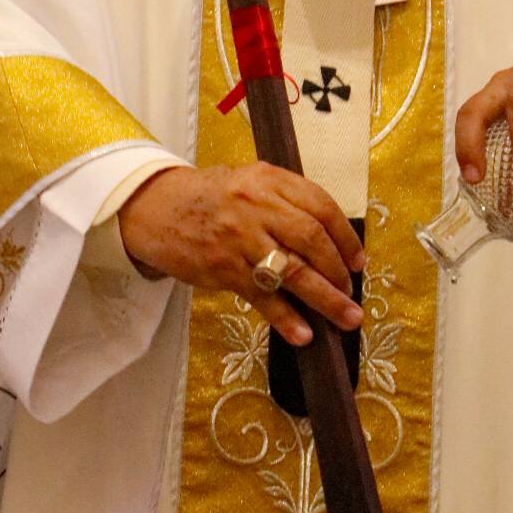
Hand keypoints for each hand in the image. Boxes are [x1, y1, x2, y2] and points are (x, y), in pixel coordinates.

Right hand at [117, 163, 364, 346]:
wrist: (155, 207)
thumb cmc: (210, 198)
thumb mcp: (248, 181)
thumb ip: (285, 201)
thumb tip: (330, 242)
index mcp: (268, 179)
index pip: (320, 205)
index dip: (345, 236)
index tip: (357, 260)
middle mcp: (256, 205)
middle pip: (312, 239)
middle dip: (338, 270)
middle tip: (351, 293)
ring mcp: (239, 237)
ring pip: (293, 271)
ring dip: (325, 299)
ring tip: (346, 318)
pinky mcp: (222, 268)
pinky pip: (262, 296)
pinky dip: (286, 318)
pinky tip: (303, 334)